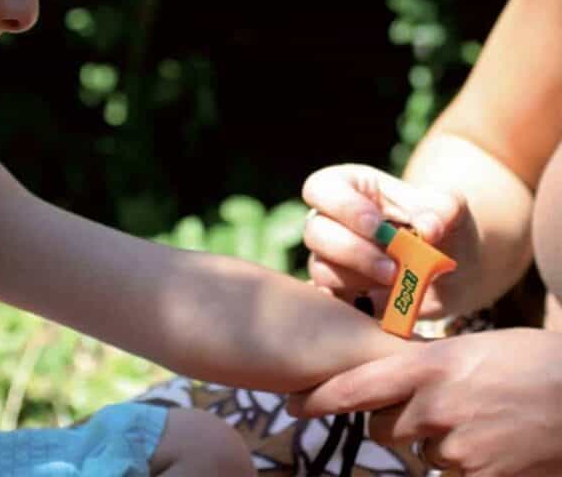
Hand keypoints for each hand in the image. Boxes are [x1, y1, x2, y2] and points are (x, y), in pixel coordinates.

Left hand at [287, 328, 561, 476]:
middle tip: (429, 403)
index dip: (318, 398)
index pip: (356, 387)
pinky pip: (452, 472)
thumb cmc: (525, 359)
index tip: (290, 403)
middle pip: (383, 426)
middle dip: (394, 419)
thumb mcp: (465, 350)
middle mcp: (433, 407)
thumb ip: (424, 367)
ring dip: (435, 439)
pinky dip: (464, 460)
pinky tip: (491, 439)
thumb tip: (393, 382)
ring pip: (420, 451)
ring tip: (476, 415)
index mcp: (426, 367)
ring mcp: (458, 447)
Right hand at [302, 163, 466, 316]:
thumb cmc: (443, 225)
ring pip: (321, 268)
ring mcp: (330, 257)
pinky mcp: (339, 291)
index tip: (379, 225)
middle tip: (394, 267)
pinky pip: (331, 300)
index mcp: (349, 186)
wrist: (455, 266)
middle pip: (315, 231)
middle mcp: (330, 219)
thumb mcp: (451, 208)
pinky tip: (378, 303)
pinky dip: (351, 305)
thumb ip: (441, 210)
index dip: (344, 207)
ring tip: (399, 282)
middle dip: (355, 251)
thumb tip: (427, 229)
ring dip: (360, 279)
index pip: (322, 188)